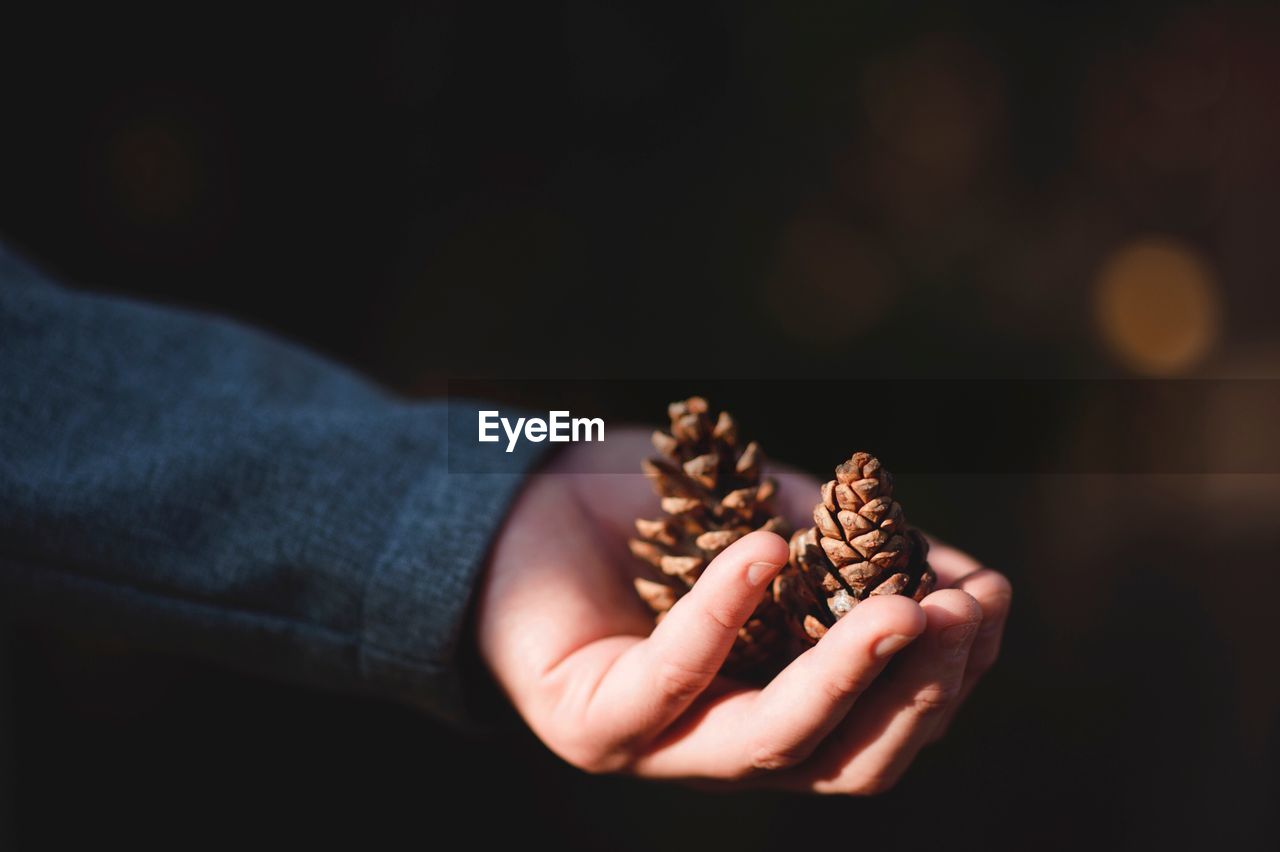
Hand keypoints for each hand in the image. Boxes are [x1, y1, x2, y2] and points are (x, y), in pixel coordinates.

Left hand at [474, 428, 1011, 792]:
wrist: (518, 504)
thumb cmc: (647, 517)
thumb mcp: (774, 524)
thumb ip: (860, 558)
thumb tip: (977, 585)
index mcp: (776, 709)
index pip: (881, 726)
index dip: (946, 673)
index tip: (991, 599)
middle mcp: (724, 746)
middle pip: (847, 762)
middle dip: (919, 690)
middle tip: (960, 613)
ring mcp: (658, 747)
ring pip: (775, 747)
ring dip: (849, 676)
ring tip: (904, 607)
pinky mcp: (591, 723)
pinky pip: (670, 683)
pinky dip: (722, 615)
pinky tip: (766, 550)